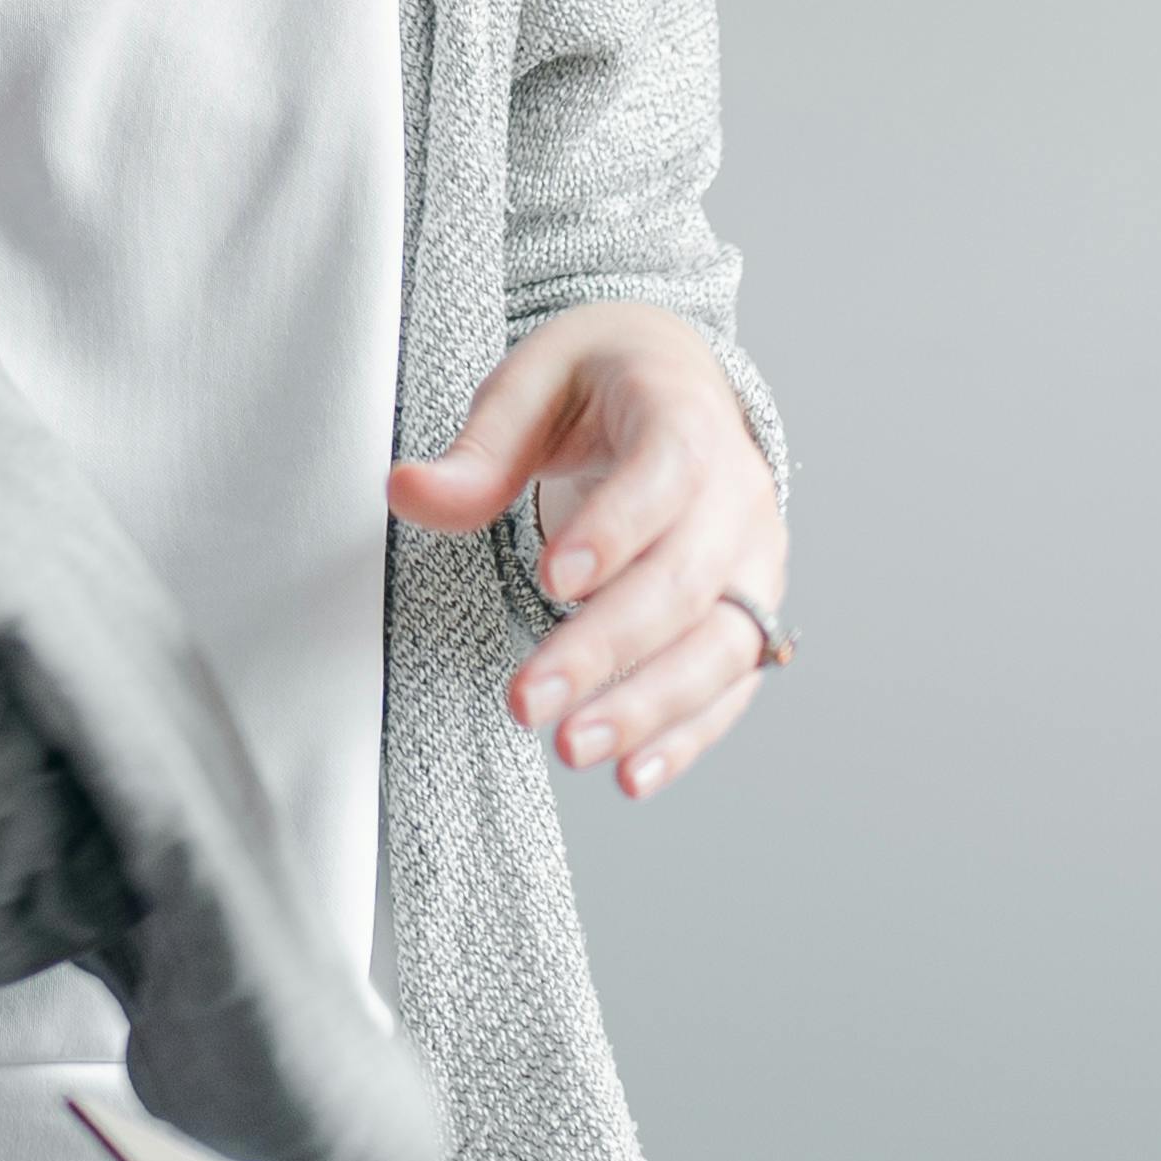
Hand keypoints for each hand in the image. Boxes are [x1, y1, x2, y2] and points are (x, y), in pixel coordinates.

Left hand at [388, 302, 784, 799]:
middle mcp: (737, 494)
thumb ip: (479, 449)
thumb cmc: (601, 384)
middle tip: (528, 701)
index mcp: (685, 416)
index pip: (666, 473)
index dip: (616, 529)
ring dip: (646, 706)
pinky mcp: (750, 616)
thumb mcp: (534, 385)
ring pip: (717, 646)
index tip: (551, 581)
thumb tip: (406, 491)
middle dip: (606, 647)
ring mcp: (754, 562)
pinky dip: (684, 736)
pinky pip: (729, 686)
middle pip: (684, 580)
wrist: (683, 386)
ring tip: (571, 748)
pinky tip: (629, 776)